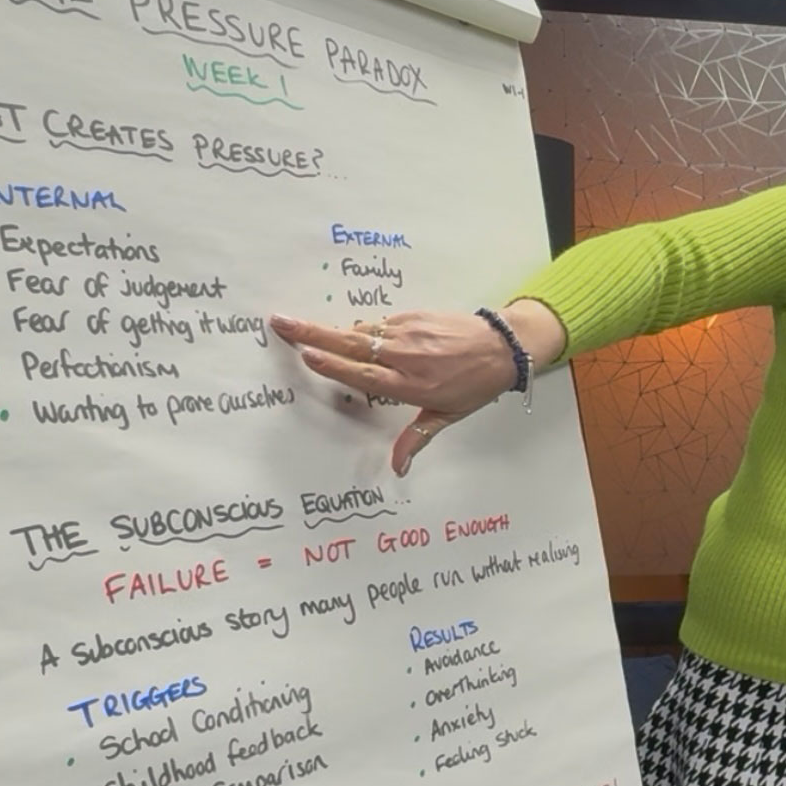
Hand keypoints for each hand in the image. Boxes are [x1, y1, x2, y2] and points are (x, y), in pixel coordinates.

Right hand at [268, 300, 566, 476]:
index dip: (334, 365)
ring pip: (363, 330)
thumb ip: (416, 437)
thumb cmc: (476, 385)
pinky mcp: (415, 315)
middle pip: (352, 343)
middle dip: (313, 334)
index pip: (364, 374)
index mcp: (411, 385)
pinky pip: (381, 322)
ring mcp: (410, 333)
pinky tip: (354, 332)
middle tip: (281, 323)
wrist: (504, 346)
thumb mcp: (447, 415)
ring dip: (332, 329)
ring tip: (301, 326)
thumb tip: (398, 469)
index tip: (307, 355)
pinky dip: (365, 328)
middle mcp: (406, 357)